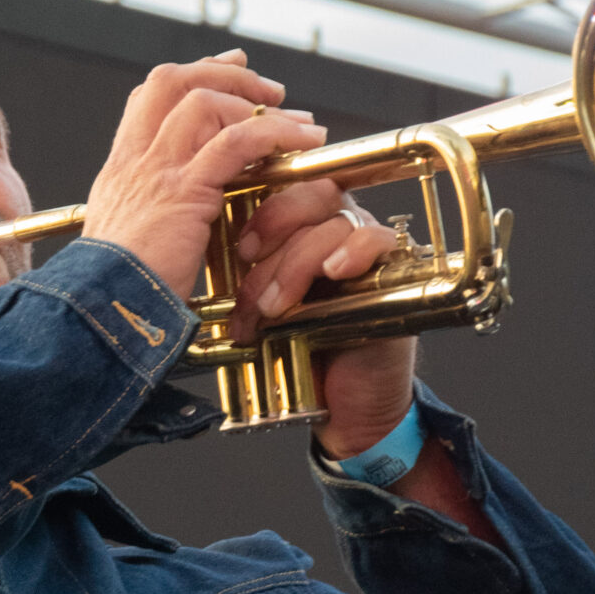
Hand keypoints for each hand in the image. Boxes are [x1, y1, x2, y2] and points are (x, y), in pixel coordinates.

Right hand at [79, 50, 325, 301]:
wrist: (101, 314)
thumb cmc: (116, 295)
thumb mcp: (126, 244)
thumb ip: (149, 219)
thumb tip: (176, 217)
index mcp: (120, 170)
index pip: (150, 98)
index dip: (193, 75)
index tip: (229, 70)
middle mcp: (134, 161)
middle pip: (172, 82)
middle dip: (224, 74)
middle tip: (268, 89)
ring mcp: (156, 172)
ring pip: (202, 101)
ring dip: (254, 102)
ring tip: (296, 120)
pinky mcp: (184, 193)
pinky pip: (235, 142)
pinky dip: (273, 133)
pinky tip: (302, 140)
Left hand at [229, 179, 417, 457]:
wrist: (335, 406)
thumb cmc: (294, 354)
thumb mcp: (257, 306)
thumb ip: (243, 273)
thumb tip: (202, 247)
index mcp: (302, 230)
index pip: (286, 187)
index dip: (260, 205)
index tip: (238, 245)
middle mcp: (336, 232)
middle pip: (313, 192)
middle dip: (274, 223)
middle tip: (249, 260)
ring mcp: (365, 250)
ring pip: (336, 221)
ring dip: (298, 261)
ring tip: (276, 305)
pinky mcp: (392, 272)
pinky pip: (378, 241)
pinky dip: (353, 251)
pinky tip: (335, 270)